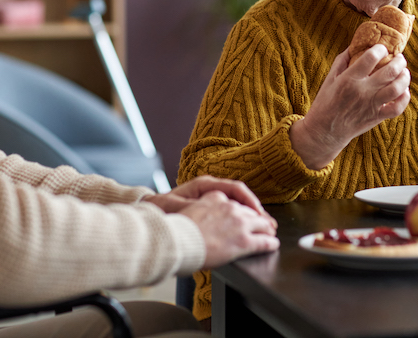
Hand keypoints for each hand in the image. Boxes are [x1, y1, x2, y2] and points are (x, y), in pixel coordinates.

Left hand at [144, 176, 272, 223]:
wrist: (147, 215)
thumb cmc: (160, 211)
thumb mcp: (176, 209)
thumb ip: (195, 209)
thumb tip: (210, 214)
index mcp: (205, 185)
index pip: (235, 189)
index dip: (250, 201)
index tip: (259, 214)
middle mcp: (210, 190)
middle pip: (240, 197)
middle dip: (256, 212)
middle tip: (270, 225)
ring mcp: (210, 199)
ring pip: (237, 205)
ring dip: (251, 217)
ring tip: (265, 228)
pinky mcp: (209, 209)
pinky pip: (230, 213)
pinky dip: (241, 221)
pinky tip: (248, 232)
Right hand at [177, 190, 279, 267]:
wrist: (178, 241)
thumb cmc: (178, 230)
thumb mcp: (190, 208)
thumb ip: (202, 207)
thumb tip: (203, 214)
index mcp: (216, 197)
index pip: (235, 203)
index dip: (242, 211)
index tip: (244, 216)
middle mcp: (231, 208)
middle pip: (251, 213)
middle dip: (258, 220)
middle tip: (265, 225)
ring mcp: (239, 224)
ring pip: (261, 225)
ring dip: (267, 230)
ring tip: (271, 234)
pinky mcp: (244, 241)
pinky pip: (264, 241)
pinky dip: (270, 243)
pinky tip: (273, 245)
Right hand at [290, 45, 410, 168]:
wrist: (325, 131)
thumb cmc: (325, 102)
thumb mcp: (330, 78)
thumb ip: (342, 60)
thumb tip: (355, 44)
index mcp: (348, 79)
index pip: (371, 57)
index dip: (380, 49)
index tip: (382, 48)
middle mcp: (362, 92)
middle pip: (389, 72)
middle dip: (399, 61)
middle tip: (399, 58)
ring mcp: (371, 105)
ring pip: (397, 89)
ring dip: (405, 77)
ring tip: (404, 72)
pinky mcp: (377, 117)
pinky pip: (397, 108)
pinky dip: (405, 98)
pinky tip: (404, 91)